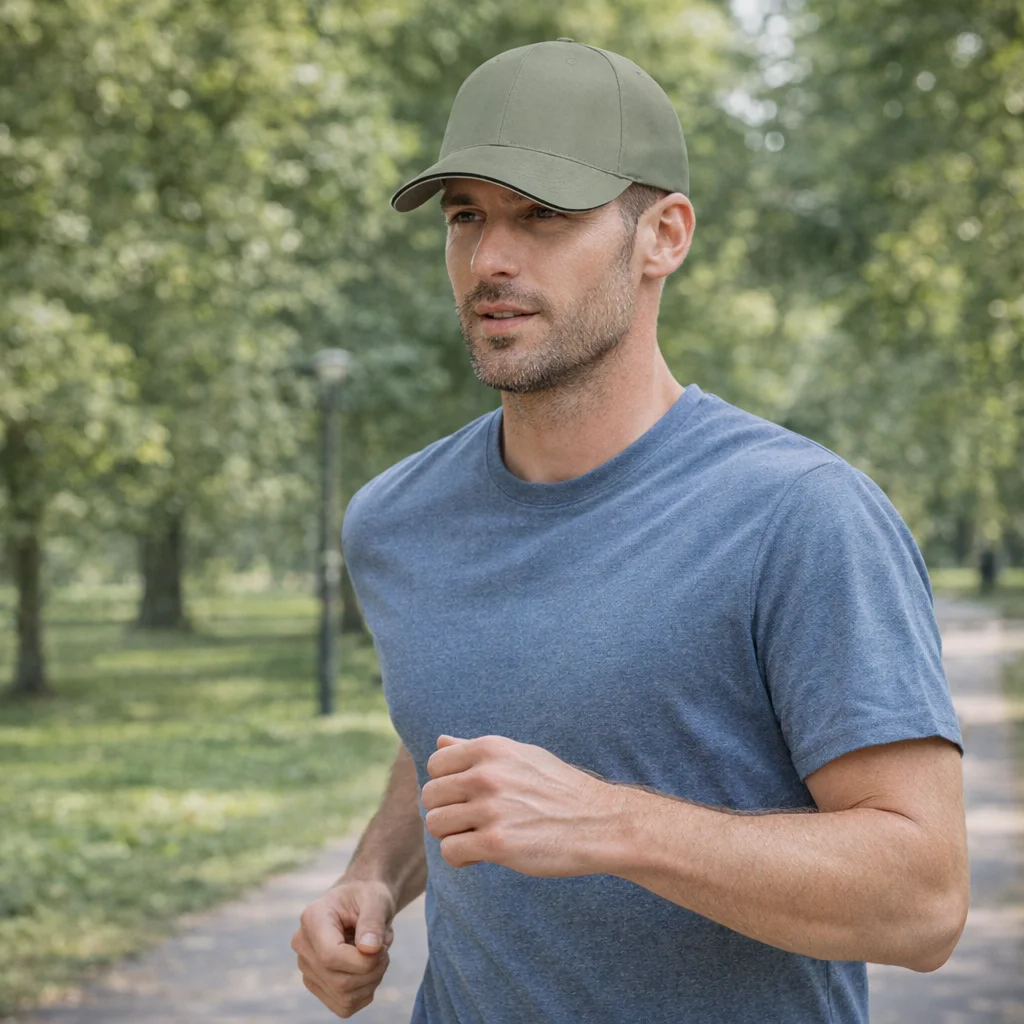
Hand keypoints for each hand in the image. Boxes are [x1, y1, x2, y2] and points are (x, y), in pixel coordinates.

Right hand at [291, 879, 395, 1018]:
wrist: (360, 903)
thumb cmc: (367, 898)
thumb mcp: (376, 900)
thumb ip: (373, 921)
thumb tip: (370, 949)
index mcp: (312, 919)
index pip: (330, 956)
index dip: (362, 960)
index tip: (383, 946)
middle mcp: (303, 946)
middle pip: (339, 981)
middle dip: (373, 970)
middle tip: (385, 948)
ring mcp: (307, 969)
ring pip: (344, 997)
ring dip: (372, 980)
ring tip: (377, 955)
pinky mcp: (317, 986)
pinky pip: (345, 1006)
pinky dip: (365, 992)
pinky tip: (367, 968)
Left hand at [422, 734, 620, 876]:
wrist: (599, 822)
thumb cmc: (558, 788)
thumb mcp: (520, 755)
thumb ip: (475, 750)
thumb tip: (440, 742)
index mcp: (491, 749)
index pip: (435, 764)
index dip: (446, 784)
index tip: (465, 797)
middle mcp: (487, 775)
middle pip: (430, 796)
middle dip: (446, 811)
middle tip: (471, 821)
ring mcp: (491, 809)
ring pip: (436, 825)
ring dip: (453, 835)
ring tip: (478, 837)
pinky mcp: (497, 843)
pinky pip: (451, 851)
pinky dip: (462, 857)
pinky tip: (483, 854)